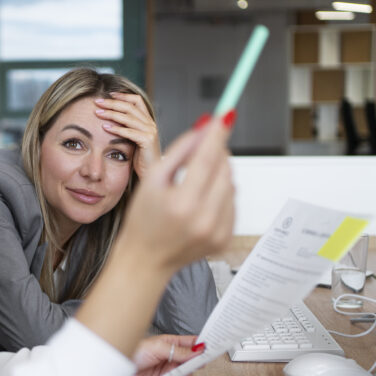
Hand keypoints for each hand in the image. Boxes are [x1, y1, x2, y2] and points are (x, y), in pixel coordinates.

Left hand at [94, 92, 159, 179]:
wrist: (151, 173)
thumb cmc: (140, 158)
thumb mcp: (133, 139)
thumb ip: (127, 127)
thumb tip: (110, 118)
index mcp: (147, 120)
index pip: (136, 100)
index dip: (122, 95)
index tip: (108, 94)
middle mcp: (150, 123)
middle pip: (130, 106)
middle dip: (112, 103)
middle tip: (97, 102)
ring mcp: (150, 131)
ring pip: (128, 117)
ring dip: (111, 114)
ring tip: (97, 113)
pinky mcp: (147, 141)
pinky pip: (129, 132)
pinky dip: (116, 129)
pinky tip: (105, 127)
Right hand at [116, 113, 235, 275]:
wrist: (145, 260)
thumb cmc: (143, 220)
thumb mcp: (152, 180)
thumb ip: (179, 151)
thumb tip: (204, 128)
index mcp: (183, 204)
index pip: (208, 159)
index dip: (217, 135)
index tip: (226, 115)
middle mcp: (204, 219)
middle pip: (224, 170)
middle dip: (216, 154)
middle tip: (202, 150)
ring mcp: (218, 231)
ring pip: (231, 185)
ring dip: (218, 175)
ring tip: (193, 184)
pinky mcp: (225, 239)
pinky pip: (232, 204)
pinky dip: (221, 195)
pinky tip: (200, 203)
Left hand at [124, 335, 204, 375]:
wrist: (115, 371)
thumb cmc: (132, 352)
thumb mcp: (158, 347)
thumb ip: (179, 350)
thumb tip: (198, 349)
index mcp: (170, 344)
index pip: (191, 344)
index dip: (201, 346)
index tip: (211, 349)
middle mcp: (170, 359)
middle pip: (191, 363)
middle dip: (191, 365)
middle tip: (190, 365)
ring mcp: (165, 373)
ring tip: (171, 375)